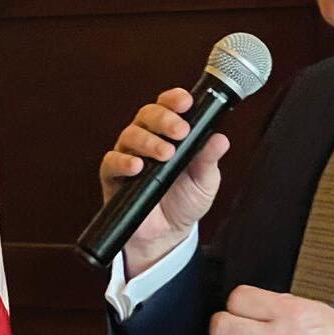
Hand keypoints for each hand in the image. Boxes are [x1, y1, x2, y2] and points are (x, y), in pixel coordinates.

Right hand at [99, 87, 229, 276]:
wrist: (167, 235)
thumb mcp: (205, 181)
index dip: (175, 99)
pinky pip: (112, 161)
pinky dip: (124, 161)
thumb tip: (221, 139)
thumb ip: (209, 159)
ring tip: (166, 154)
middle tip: (181, 131)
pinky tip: (137, 166)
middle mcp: (147, 138)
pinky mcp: (114, 175)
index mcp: (170, 133)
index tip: (187, 102)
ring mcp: (129, 155)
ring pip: (130, 134)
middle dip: (165, 119)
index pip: (169, 106)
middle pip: (148, 114)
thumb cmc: (185, 202)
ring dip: (149, 141)